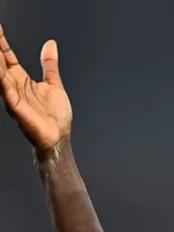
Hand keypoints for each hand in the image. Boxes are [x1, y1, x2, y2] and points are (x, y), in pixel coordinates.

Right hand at [0, 23, 71, 151]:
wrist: (58, 138)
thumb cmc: (55, 117)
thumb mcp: (54, 84)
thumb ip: (49, 65)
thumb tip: (50, 45)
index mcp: (21, 80)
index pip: (7, 57)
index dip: (1, 43)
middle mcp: (13, 86)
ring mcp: (12, 96)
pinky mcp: (15, 106)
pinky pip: (4, 88)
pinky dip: (0, 77)